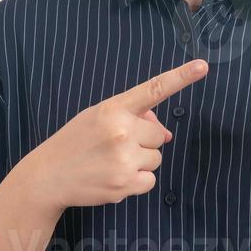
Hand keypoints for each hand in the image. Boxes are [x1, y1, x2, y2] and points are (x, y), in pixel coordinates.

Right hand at [29, 59, 207, 208]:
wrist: (48, 176)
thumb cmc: (76, 142)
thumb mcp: (97, 117)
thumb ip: (131, 117)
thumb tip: (165, 133)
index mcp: (113, 108)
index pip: (153, 89)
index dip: (181, 77)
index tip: (202, 66)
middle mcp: (121, 131)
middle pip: (158, 134)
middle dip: (144, 140)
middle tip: (115, 146)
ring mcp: (123, 159)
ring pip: (156, 158)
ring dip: (140, 161)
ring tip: (111, 162)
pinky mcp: (124, 184)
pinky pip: (150, 180)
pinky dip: (137, 181)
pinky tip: (114, 177)